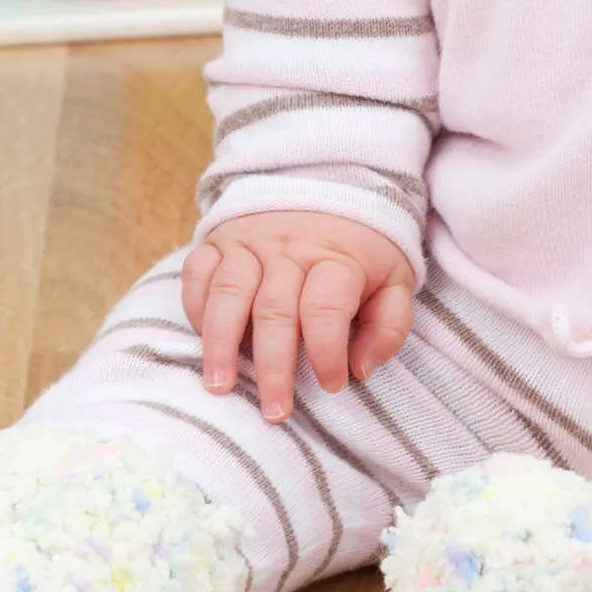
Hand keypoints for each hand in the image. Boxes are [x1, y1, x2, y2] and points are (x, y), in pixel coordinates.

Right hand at [180, 211, 414, 422]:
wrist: (331, 180)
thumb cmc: (363, 246)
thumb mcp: (395, 279)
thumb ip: (389, 326)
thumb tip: (361, 370)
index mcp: (337, 258)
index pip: (325, 309)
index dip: (327, 353)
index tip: (331, 385)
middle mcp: (289, 248)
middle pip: (274, 311)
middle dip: (273, 367)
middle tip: (274, 411)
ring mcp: (249, 241)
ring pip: (228, 294)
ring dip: (220, 344)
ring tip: (219, 386)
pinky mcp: (220, 238)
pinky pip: (198, 272)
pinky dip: (196, 308)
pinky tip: (203, 340)